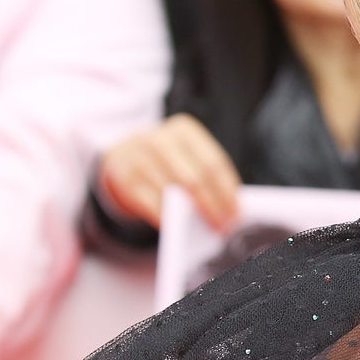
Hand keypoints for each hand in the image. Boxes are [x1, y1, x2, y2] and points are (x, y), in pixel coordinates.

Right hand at [98, 113, 241, 230]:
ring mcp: (139, 158)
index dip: (228, 191)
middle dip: (213, 206)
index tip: (237, 213)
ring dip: (191, 216)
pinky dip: (168, 219)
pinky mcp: (124, 178)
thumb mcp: (186, 156)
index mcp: (184, 130)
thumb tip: (229, 206)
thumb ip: (206, 173)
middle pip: (195, 179)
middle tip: (224, 226)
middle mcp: (160, 140)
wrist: (123, 155)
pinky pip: (152, 204)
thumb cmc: (167, 159)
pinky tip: (179, 228)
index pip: (214, 163)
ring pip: (173, 193)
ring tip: (206, 228)